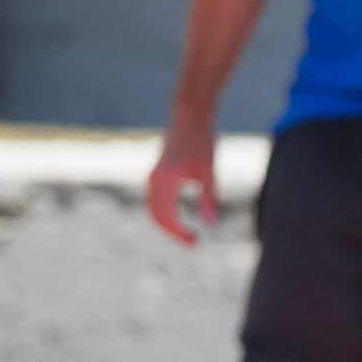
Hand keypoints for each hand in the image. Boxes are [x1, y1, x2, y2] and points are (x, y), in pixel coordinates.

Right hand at [147, 120, 218, 243]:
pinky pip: (154, 202)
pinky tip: (179, 222)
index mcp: (164, 179)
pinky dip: (164, 215)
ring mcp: (151, 177)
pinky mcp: (155, 176)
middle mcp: (153, 180)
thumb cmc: (202, 141)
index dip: (179, 233)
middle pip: (155, 216)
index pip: (166, 216)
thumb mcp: (209, 170)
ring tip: (188, 235)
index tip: (196, 242)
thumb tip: (210, 224)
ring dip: (167, 225)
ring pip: (152, 210)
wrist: (189, 118)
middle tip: (194, 243)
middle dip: (172, 233)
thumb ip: (208, 197)